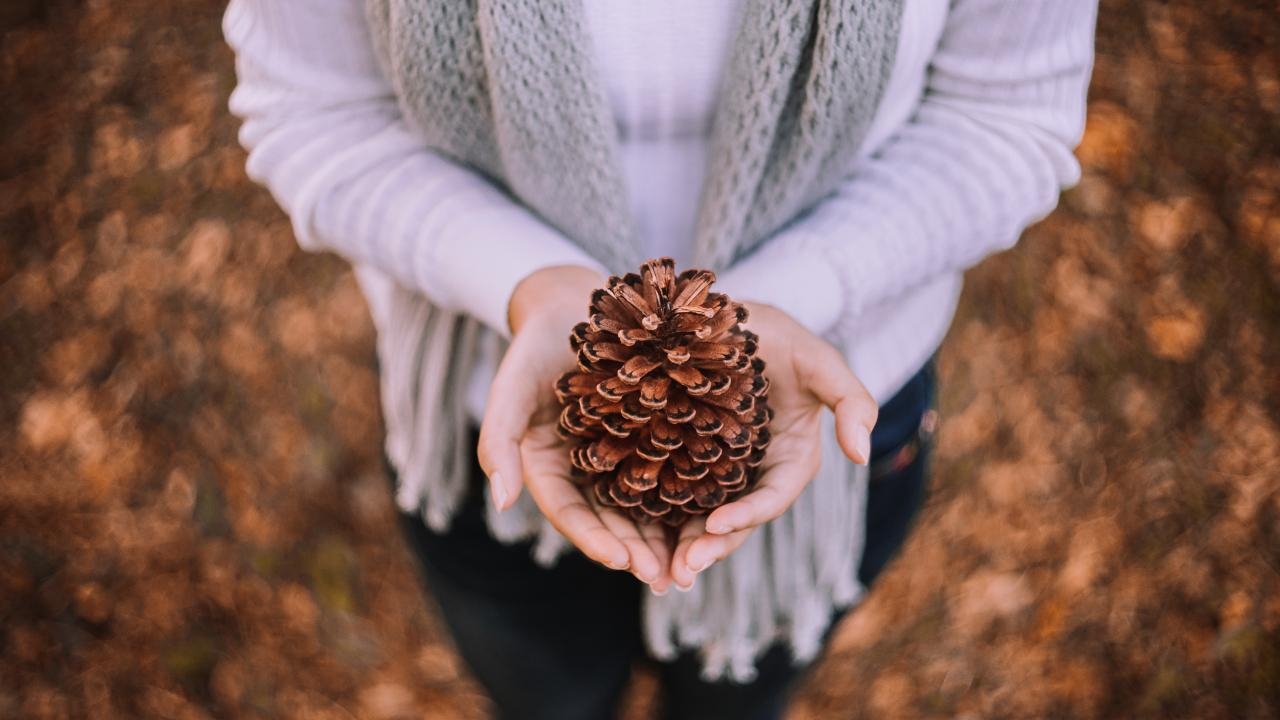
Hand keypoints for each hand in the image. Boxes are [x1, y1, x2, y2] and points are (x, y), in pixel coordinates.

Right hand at [477, 265, 673, 592]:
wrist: (570, 302)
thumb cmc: (533, 346)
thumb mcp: (509, 387)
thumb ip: (497, 440)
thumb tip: (502, 502)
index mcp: (546, 467)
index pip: (569, 514)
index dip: (593, 540)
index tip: (622, 562)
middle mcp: (583, 467)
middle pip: (609, 519)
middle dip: (636, 551)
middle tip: (667, 579)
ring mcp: (616, 452)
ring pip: (641, 503)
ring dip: (664, 536)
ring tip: (693, 564)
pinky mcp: (647, 433)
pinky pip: (667, 469)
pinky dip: (685, 494)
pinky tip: (713, 511)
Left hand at [669, 301, 877, 589]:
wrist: (729, 317)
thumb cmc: (779, 337)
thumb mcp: (820, 359)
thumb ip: (851, 401)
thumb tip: (861, 455)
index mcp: (792, 458)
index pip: (772, 496)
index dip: (749, 514)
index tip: (716, 524)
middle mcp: (756, 472)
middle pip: (736, 518)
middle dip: (712, 545)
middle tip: (682, 569)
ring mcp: (720, 469)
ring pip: (703, 515)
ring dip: (684, 544)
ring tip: (662, 570)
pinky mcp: (686, 459)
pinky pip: (673, 493)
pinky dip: (660, 517)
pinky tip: (634, 533)